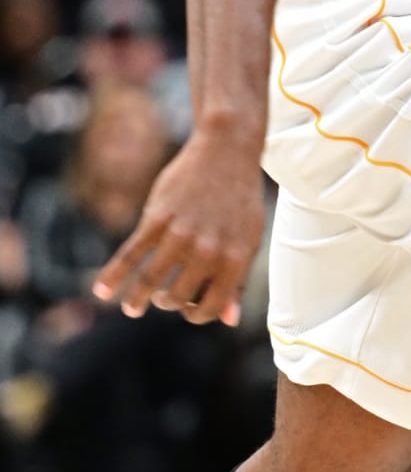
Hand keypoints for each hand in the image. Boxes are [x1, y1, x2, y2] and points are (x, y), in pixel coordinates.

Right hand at [94, 128, 264, 325]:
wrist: (226, 152)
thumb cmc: (239, 200)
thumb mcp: (248, 240)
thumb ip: (237, 280)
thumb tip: (229, 320)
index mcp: (235, 258)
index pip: (211, 306)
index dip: (198, 314)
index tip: (190, 310)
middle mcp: (208, 250)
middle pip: (177, 296)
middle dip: (168, 303)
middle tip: (162, 300)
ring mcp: (180, 234)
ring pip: (149, 280)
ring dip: (137, 299)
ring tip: (132, 309)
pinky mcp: (157, 218)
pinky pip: (131, 254)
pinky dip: (113, 275)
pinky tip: (102, 291)